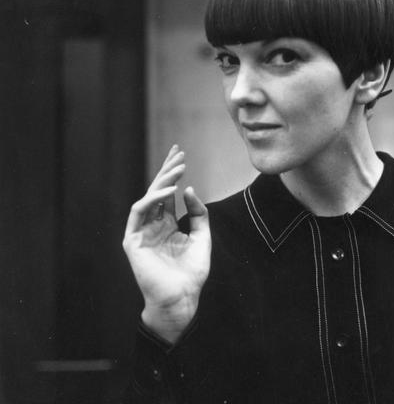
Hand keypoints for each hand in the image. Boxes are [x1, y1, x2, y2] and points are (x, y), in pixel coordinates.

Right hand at [123, 145, 210, 342]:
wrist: (182, 298)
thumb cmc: (192, 272)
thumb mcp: (202, 237)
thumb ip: (198, 213)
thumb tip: (188, 189)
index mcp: (167, 225)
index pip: (168, 194)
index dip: (173, 174)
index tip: (182, 156)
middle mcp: (153, 225)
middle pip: (157, 191)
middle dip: (167, 170)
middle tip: (178, 152)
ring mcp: (141, 232)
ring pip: (148, 198)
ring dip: (162, 181)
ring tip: (178, 167)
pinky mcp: (133, 240)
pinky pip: (139, 212)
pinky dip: (153, 199)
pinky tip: (170, 190)